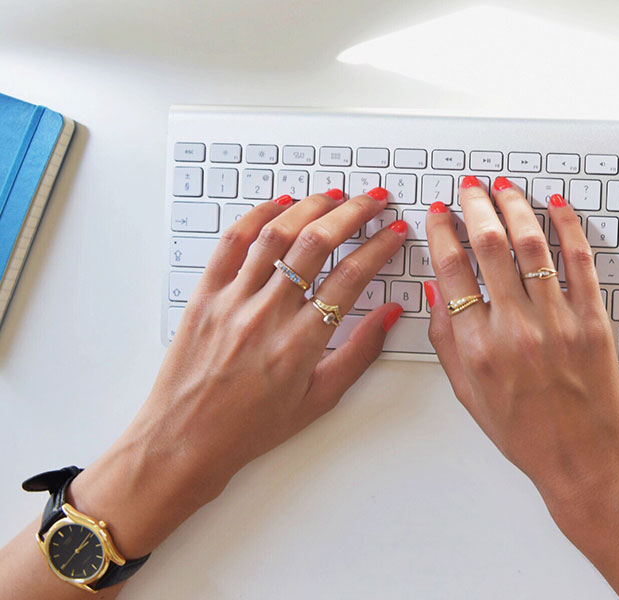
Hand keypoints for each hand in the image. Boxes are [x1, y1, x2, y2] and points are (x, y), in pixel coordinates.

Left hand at [68, 188, 406, 557]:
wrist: (184, 441)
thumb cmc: (251, 427)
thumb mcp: (318, 399)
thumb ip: (360, 353)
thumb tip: (390, 315)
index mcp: (300, 344)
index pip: (351, 278)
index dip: (379, 249)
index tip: (394, 234)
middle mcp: (267, 315)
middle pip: (317, 243)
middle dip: (353, 213)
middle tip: (373, 201)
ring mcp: (232, 301)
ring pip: (276, 234)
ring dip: (311, 207)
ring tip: (334, 197)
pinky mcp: (205, 295)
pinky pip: (232, 242)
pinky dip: (258, 215)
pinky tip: (280, 205)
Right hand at [424, 178, 618, 528]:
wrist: (581, 457)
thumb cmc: (522, 431)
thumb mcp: (466, 392)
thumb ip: (446, 339)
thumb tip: (436, 290)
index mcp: (477, 347)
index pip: (451, 269)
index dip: (442, 231)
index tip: (439, 213)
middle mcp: (514, 329)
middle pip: (489, 245)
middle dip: (475, 205)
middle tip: (469, 187)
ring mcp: (558, 321)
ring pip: (532, 244)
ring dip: (514, 207)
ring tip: (503, 187)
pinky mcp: (592, 320)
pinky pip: (579, 261)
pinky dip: (567, 226)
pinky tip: (555, 206)